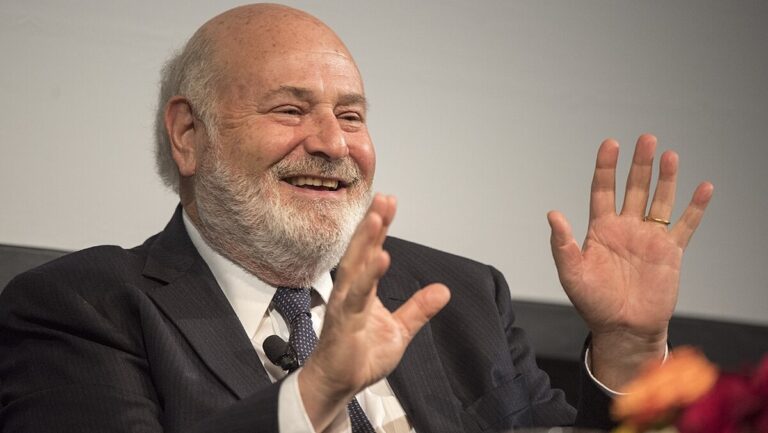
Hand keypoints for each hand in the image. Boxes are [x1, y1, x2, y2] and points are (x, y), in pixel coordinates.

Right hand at [298, 194, 450, 429]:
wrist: (338, 385)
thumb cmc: (360, 357)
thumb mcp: (399, 330)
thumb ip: (418, 308)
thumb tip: (443, 290)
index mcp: (363, 290)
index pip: (372, 252)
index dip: (380, 228)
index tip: (388, 202)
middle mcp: (351, 292)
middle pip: (361, 252)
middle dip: (371, 225)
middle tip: (383, 199)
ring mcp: (345, 305)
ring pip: (355, 268)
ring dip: (366, 241)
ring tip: (377, 218)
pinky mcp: (343, 323)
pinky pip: (356, 297)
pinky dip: (368, 277)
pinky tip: (380, 259)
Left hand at [547, 134, 712, 387]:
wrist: (622, 328)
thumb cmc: (593, 303)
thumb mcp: (571, 273)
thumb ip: (562, 244)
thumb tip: (552, 214)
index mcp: (600, 229)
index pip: (602, 189)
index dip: (606, 167)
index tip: (610, 143)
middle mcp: (626, 228)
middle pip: (634, 188)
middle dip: (640, 164)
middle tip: (647, 139)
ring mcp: (649, 238)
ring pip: (659, 200)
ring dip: (666, 179)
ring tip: (669, 155)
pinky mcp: (670, 252)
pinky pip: (686, 225)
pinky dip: (696, 208)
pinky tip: (704, 187)